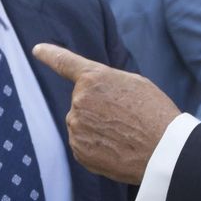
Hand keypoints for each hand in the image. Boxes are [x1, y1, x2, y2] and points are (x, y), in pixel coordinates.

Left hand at [30, 45, 179, 183]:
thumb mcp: (134, 84)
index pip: (65, 63)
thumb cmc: (155, 113)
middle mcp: (79, 100)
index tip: (37, 50)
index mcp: (94, 78)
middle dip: (98, 108)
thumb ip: (106, 83)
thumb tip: (90, 95)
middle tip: (125, 118)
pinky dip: (96, 146)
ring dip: (97, 128)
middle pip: (82, 102)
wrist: (163, 150)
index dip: (50, 54)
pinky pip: (83, 144)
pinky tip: (117, 148)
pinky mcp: (78, 150)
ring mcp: (76, 127)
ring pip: (82, 124)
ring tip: (124, 134)